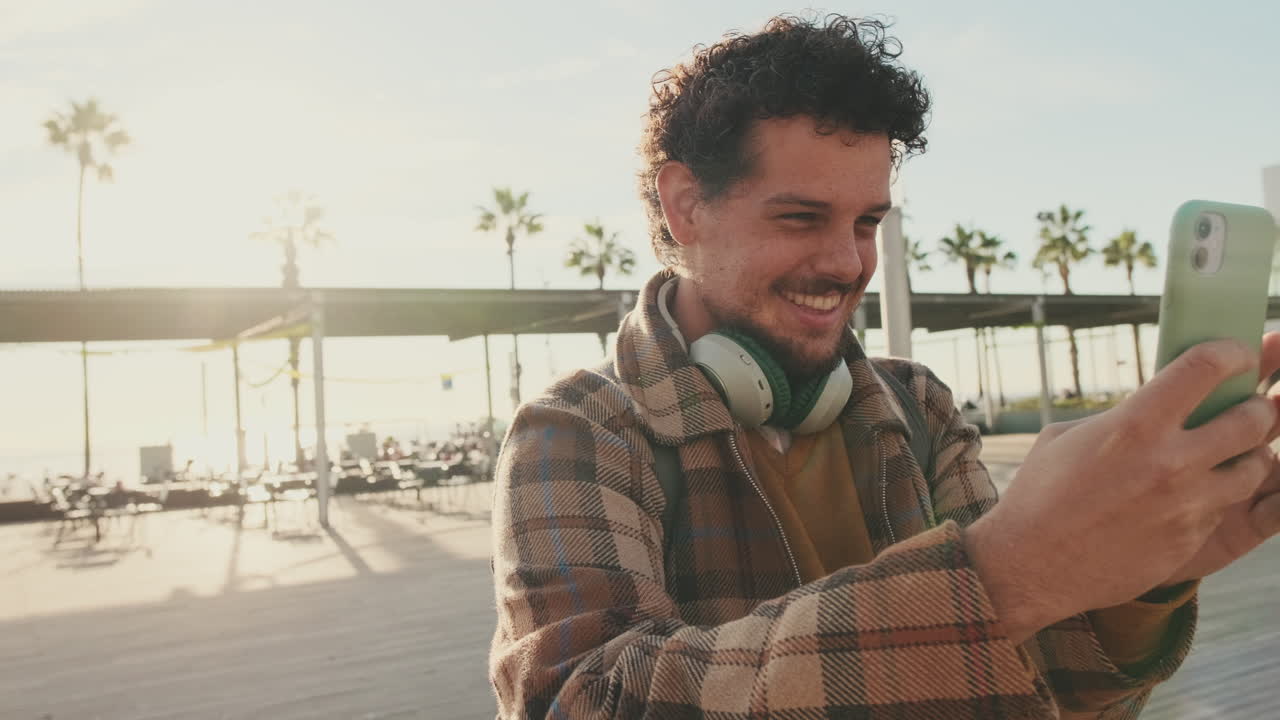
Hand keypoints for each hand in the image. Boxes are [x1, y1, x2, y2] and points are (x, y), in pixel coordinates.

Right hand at [965, 337, 1278, 643]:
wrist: (1030, 565)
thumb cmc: (1040, 494)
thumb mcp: (1069, 437)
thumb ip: (1120, 418)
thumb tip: (1153, 407)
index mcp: (1135, 424)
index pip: (1206, 368)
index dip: (1233, 353)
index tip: (1238, 356)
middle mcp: (1170, 461)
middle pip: (1252, 419)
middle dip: (1255, 409)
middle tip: (1247, 409)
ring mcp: (1186, 505)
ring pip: (1255, 468)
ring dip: (1249, 456)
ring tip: (1231, 455)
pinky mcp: (1191, 540)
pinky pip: (1224, 508)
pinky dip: (1217, 497)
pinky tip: (1189, 498)